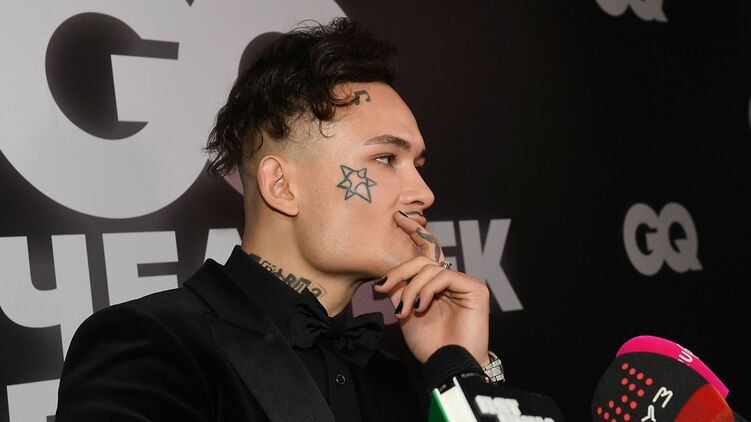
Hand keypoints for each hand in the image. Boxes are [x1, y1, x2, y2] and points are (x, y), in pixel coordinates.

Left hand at [373, 211, 489, 363]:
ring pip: (430, 268)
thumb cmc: (430, 345)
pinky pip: (445, 276)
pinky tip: (421, 306)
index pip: (425, 253)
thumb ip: (400, 290)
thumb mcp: (406, 312)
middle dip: (399, 271)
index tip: (398, 218)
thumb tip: (386, 273)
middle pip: (423, 259)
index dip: (415, 232)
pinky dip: (428, 289)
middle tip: (382, 286)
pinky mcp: (475, 289)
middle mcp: (451, 281)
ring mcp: (464, 284)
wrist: (448, 365)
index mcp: (435, 284)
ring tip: (405, 310)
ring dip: (411, 288)